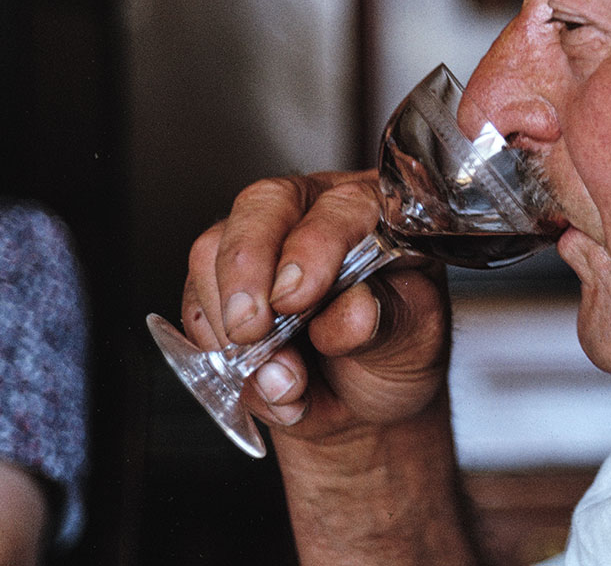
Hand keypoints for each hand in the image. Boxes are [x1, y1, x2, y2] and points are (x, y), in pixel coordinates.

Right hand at [179, 171, 451, 447]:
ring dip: (231, 326)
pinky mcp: (221, 286)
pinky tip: (261, 385)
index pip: (341, 205)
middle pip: (262, 207)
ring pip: (213, 252)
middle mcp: (315, 213)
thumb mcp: (414, 341)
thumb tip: (348, 315)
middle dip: (247, 270)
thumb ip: (386, 323)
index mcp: (376, 212)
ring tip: (282, 382)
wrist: (363, 404)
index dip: (313, 247)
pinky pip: (196, 306)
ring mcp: (262, 245)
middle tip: (251, 331)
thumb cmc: (397, 355)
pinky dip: (216, 353)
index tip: (296, 299)